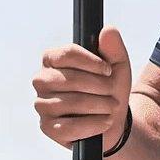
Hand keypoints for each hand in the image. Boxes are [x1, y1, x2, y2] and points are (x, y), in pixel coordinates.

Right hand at [33, 26, 132, 151]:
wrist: (112, 119)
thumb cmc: (109, 89)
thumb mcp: (117, 67)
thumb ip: (114, 49)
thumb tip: (108, 31)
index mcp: (53, 60)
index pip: (66, 54)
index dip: (91, 62)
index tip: (108, 70)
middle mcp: (42, 81)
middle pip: (69, 79)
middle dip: (99, 86)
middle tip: (113, 91)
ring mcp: (42, 105)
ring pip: (70, 103)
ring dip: (99, 105)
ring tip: (112, 106)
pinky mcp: (48, 128)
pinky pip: (69, 127)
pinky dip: (93, 124)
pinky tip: (105, 121)